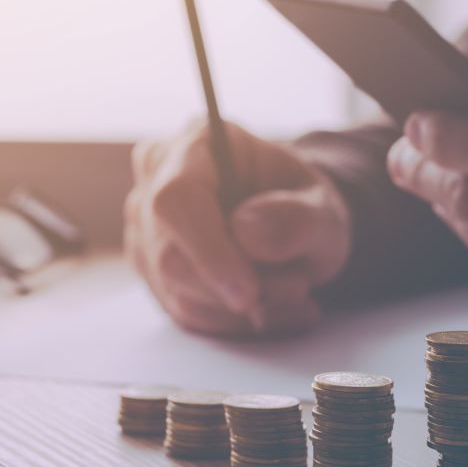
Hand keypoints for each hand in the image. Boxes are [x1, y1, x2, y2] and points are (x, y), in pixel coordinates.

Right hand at [125, 120, 350, 336]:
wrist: (288, 223)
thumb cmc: (300, 207)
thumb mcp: (322, 208)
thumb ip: (296, 218)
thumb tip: (248, 235)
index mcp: (196, 144)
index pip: (176, 199)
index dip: (208, 250)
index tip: (249, 293)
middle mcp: (155, 181)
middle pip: (171, 255)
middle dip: (238, 288)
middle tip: (298, 287)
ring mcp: (144, 228)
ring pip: (177, 290)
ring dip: (241, 309)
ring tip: (295, 293)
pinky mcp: (150, 269)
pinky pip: (184, 311)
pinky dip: (232, 321)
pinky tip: (272, 309)